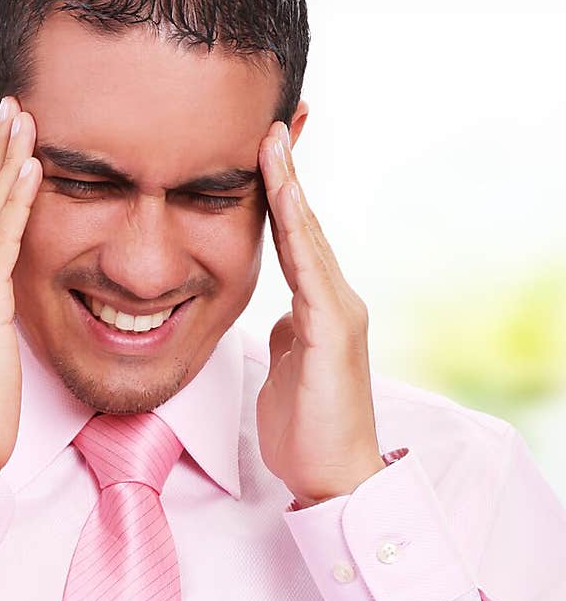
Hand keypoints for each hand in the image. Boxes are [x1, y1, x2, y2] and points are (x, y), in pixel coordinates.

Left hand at [255, 122, 385, 506]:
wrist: (334, 477)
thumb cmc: (308, 429)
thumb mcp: (286, 367)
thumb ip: (287, 332)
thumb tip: (278, 313)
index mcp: (319, 307)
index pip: (295, 239)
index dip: (279, 194)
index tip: (262, 151)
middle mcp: (335, 301)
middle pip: (305, 226)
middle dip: (285, 174)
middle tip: (270, 123)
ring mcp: (338, 314)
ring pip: (308, 239)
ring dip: (288, 189)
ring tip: (271, 142)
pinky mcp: (333, 333)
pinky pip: (309, 272)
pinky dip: (295, 232)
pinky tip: (283, 199)